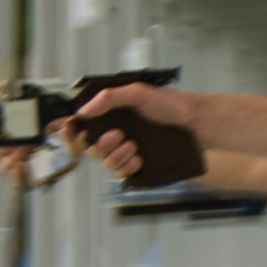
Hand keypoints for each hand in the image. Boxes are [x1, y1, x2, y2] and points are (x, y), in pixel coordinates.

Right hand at [65, 80, 200, 181]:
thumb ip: (108, 98)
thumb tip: (83, 112)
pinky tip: (138, 159)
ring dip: (115, 156)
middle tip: (119, 135)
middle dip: (100, 144)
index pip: (81, 127)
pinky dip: (127, 167)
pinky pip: (122, 174)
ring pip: (105, 162)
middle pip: (90, 148)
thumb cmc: (171, 105)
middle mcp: (116, 134)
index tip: (69, 130)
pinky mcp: (141, 166)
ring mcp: (128, 152)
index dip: (70, 130)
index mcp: (111, 117)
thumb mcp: (137, 93)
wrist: (198, 123)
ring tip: (134, 146)